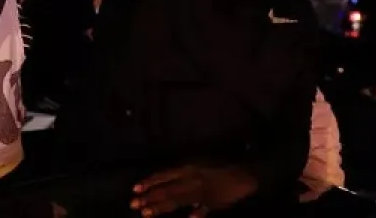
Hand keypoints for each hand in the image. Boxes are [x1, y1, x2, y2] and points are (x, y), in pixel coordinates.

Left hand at [132, 164, 258, 216]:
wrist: (242, 171)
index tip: (134, 189)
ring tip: (146, 213)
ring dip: (161, 207)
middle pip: (166, 190)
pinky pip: (202, 210)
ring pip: (177, 200)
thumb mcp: (197, 164)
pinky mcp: (213, 202)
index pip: (163, 176)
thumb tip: (167, 182)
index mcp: (187, 168)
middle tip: (133, 204)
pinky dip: (196, 215)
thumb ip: (182, 174)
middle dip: (149, 197)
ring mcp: (201, 192)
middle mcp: (191, 179)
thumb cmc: (218, 165)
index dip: (148, 182)